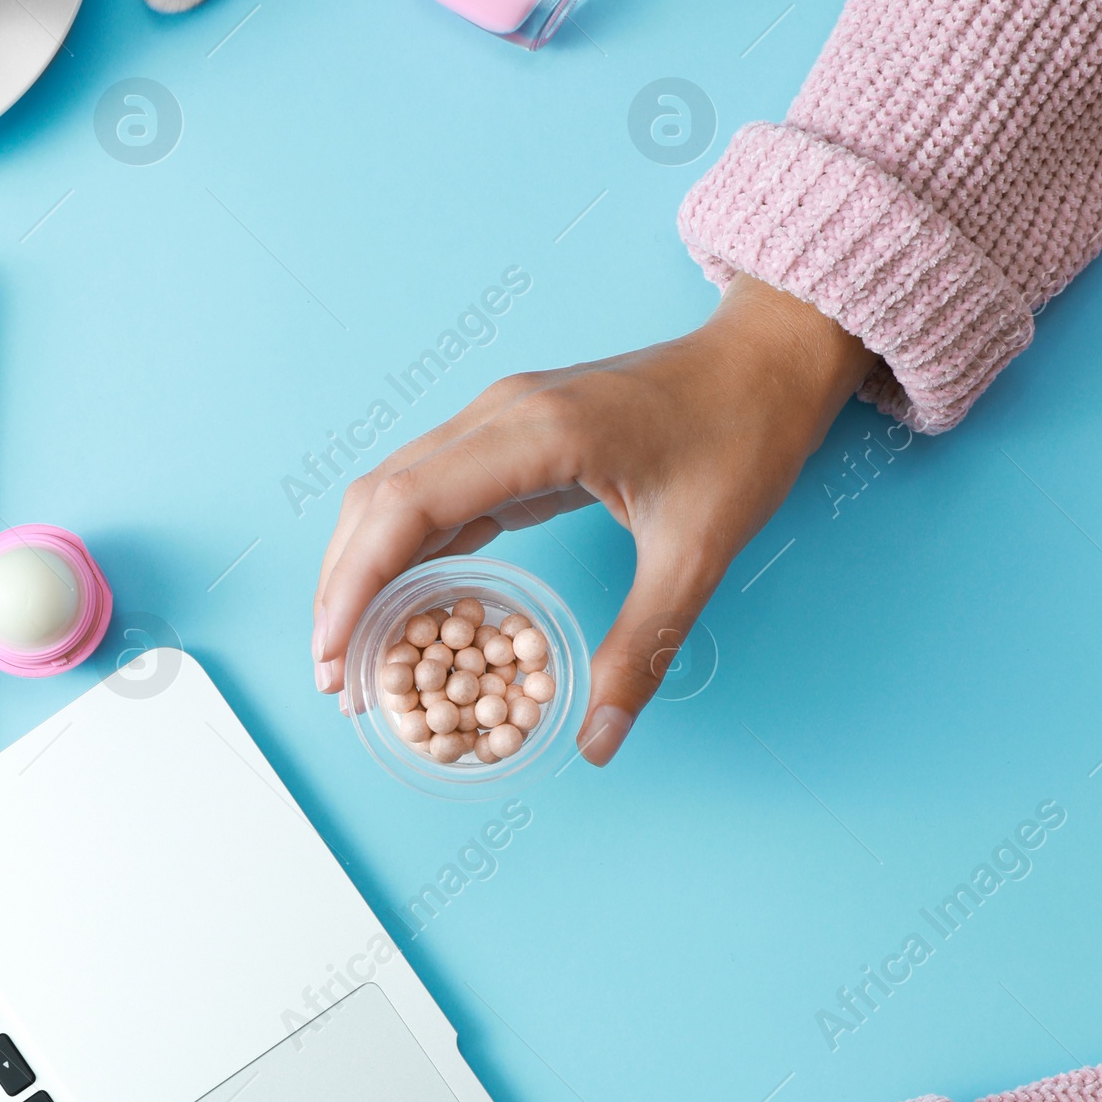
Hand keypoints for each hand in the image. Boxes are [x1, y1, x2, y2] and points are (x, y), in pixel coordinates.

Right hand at [312, 275, 869, 764]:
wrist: (766, 360)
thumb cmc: (741, 436)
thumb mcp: (699, 552)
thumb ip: (643, 647)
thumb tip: (599, 741)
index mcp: (537, 432)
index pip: (408, 505)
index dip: (356, 584)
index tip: (334, 656)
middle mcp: (500, 414)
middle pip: (381, 498)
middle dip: (343, 588)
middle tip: (336, 678)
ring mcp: (500, 418)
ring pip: (395, 491)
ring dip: (362, 568)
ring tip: (354, 652)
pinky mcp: (512, 435)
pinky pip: (434, 490)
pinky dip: (405, 550)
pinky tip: (404, 608)